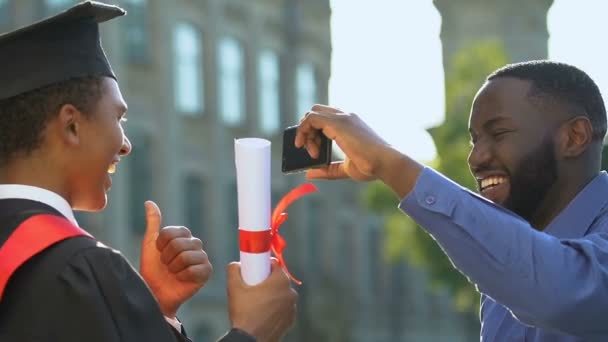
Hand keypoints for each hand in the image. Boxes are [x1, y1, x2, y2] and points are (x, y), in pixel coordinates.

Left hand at [140, 200, 212, 317]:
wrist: (156, 292)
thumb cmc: (153, 269)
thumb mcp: (150, 244)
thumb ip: (153, 223)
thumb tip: (149, 202)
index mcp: (184, 235)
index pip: (171, 232)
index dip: (161, 245)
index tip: (159, 253)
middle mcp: (195, 244)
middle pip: (179, 244)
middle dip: (167, 257)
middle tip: (166, 266)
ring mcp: (202, 257)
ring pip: (186, 257)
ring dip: (174, 268)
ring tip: (173, 273)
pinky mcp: (207, 272)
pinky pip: (194, 270)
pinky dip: (183, 276)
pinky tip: (181, 279)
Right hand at [227, 259, 297, 341]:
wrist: (250, 339)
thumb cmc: (244, 312)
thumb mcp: (234, 288)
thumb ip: (233, 270)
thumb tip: (235, 265)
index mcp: (280, 281)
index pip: (275, 264)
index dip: (264, 264)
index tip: (256, 270)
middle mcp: (290, 292)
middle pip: (279, 279)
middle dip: (268, 280)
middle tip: (254, 286)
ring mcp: (292, 307)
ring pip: (282, 294)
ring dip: (273, 294)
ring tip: (258, 301)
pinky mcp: (291, 320)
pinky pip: (284, 308)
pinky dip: (277, 307)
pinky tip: (264, 312)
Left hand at [295, 104, 422, 197]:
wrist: (386, 163)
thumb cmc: (372, 166)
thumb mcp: (345, 169)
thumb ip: (328, 170)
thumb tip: (308, 173)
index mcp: (350, 124)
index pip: (325, 118)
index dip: (314, 132)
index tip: (314, 150)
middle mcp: (346, 116)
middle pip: (316, 112)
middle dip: (308, 130)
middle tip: (311, 151)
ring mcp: (342, 117)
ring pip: (312, 115)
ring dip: (305, 134)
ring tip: (313, 154)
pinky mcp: (337, 122)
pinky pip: (310, 118)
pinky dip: (303, 130)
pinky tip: (305, 145)